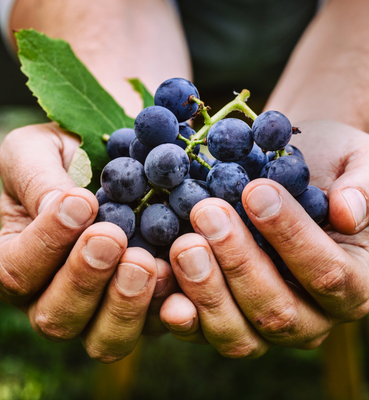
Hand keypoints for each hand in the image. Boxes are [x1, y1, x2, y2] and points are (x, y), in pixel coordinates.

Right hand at [0, 123, 177, 361]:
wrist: (104, 168)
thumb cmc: (60, 160)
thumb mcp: (36, 152)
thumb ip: (38, 179)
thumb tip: (63, 207)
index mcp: (20, 262)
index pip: (19, 271)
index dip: (48, 242)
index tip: (82, 202)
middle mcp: (56, 297)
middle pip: (59, 317)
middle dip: (86, 280)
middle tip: (112, 238)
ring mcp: (103, 309)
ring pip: (106, 338)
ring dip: (126, 304)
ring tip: (145, 262)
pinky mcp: (145, 307)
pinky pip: (155, 324)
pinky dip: (169, 309)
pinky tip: (181, 280)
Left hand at [160, 120, 368, 356]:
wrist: (288, 171)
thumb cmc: (329, 167)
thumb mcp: (365, 163)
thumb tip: (349, 213)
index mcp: (350, 284)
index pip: (326, 273)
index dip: (290, 236)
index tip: (256, 191)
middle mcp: (309, 316)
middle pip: (276, 311)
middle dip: (239, 263)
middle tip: (208, 213)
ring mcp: (262, 325)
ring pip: (237, 333)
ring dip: (205, 290)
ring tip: (183, 242)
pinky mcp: (223, 317)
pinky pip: (200, 329)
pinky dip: (179, 312)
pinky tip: (160, 280)